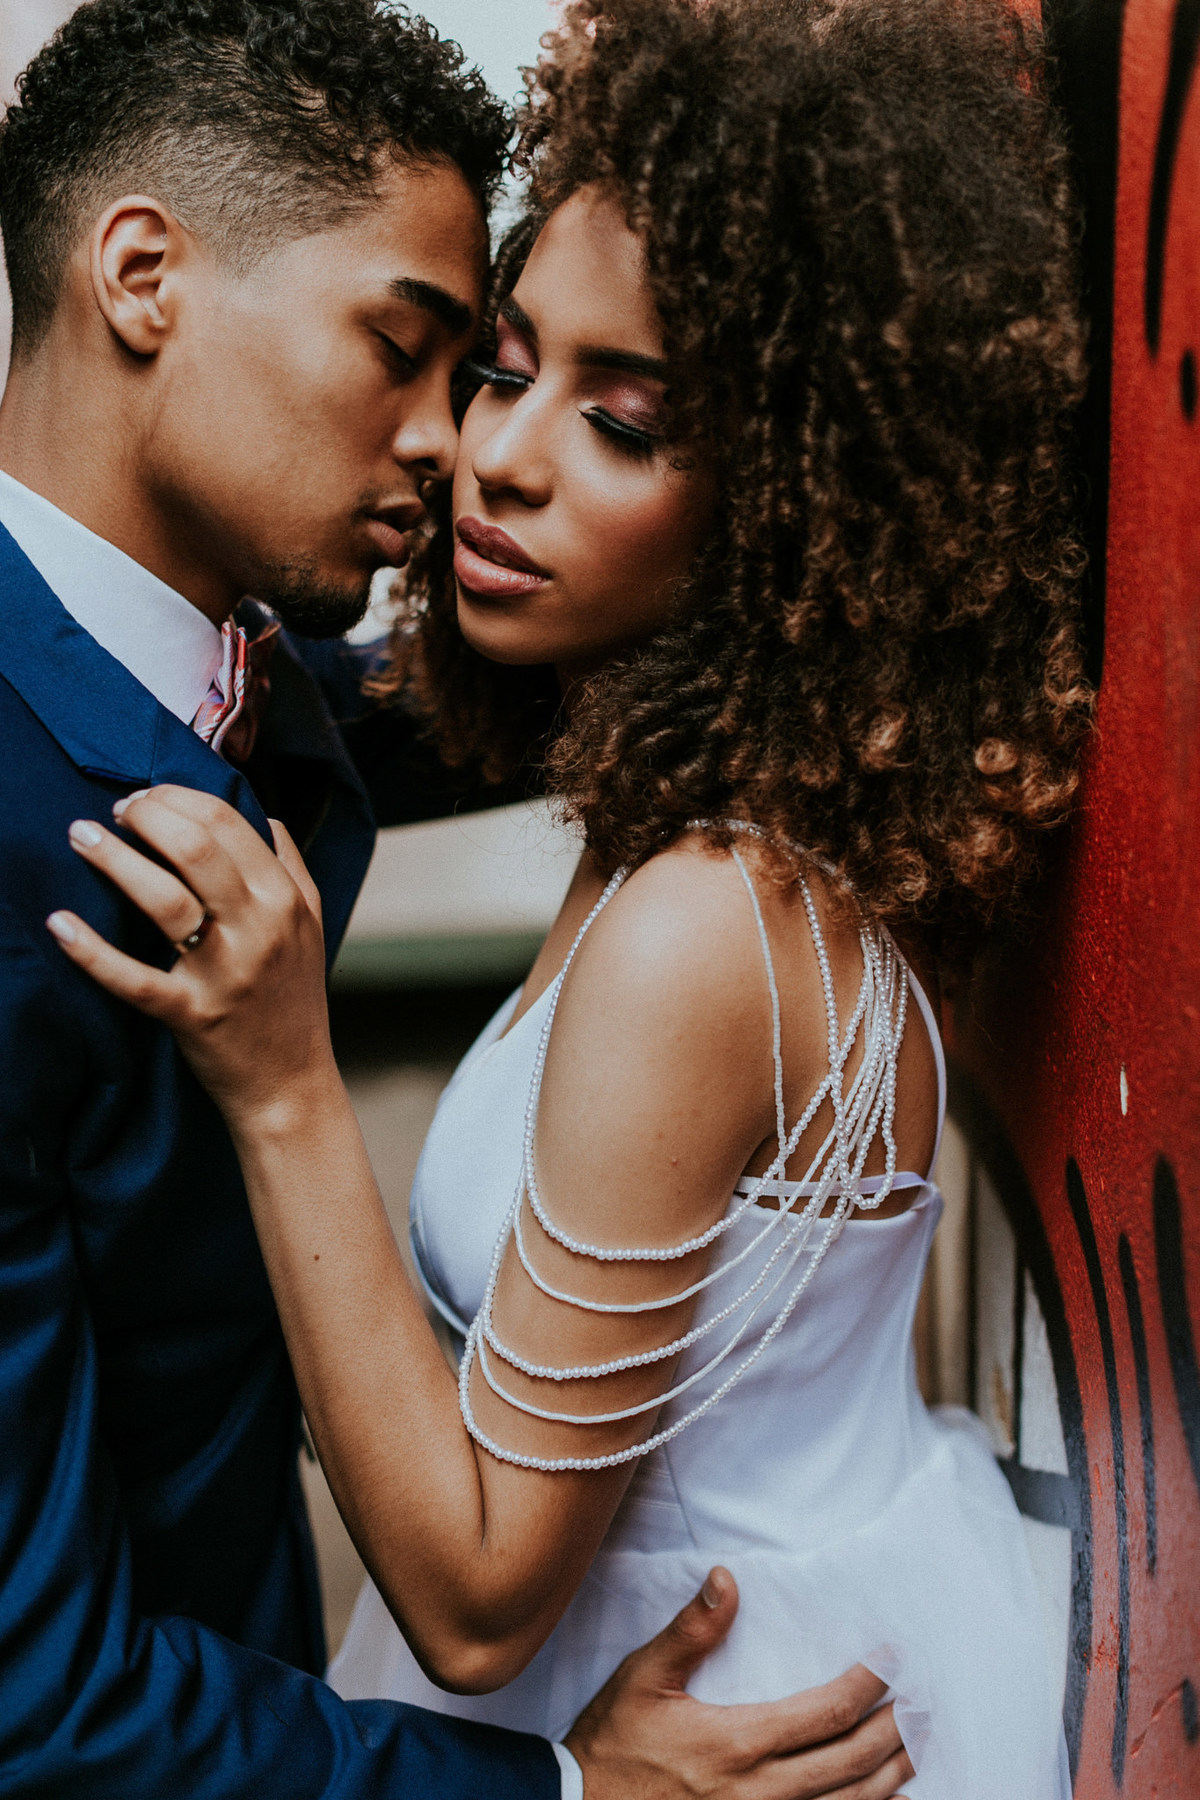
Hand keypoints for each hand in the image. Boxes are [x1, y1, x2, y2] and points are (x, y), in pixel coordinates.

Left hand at [48, 786, 336, 1130]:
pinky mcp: (191, 1014)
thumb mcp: (312, 925)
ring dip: (114, 859)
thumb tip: (264, 815)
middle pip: (196, 848)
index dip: (177, 798)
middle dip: (145, 816)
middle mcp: (260, 929)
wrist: (291, 1083)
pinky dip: (91, 951)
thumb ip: (291, 866)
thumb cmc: (293, 998)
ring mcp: (224, 973)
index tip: (146, 798)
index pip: (227, 823)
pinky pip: (134, 978)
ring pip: (164, 899)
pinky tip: (61, 924)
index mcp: (286, 899)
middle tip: (115, 812)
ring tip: (81, 836)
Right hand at [567, 1569, 912, 1799]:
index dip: (868, 1687)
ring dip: (892, 1777)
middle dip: (895, 1730)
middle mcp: (761, 1794)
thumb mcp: (644, 1677)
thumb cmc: (615, 1742)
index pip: (825, 1715)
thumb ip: (690, 1630)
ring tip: (916, 1746)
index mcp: (737, 1744)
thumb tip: (726, 1578)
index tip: (892, 1660)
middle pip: (852, 1764)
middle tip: (923, 1701)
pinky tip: (881, 1797)